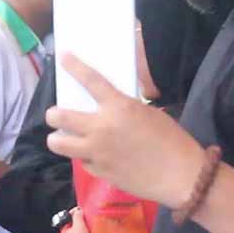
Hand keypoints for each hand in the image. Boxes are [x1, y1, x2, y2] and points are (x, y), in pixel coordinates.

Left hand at [46, 53, 204, 208]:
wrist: (180, 176)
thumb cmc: (172, 140)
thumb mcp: (147, 113)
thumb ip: (123, 108)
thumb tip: (109, 107)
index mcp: (118, 107)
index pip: (90, 80)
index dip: (73, 66)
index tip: (62, 56)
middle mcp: (101, 128)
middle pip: (59, 117)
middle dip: (53, 114)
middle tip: (56, 115)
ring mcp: (96, 152)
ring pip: (58, 144)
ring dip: (57, 138)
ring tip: (62, 138)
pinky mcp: (99, 172)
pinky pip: (81, 161)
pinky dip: (83, 156)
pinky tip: (92, 156)